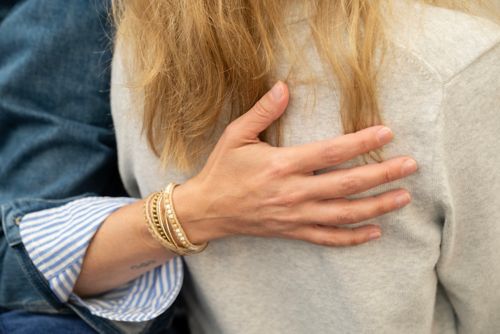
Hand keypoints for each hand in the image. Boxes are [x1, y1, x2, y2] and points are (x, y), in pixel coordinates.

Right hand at [175, 81, 416, 246]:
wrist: (207, 210)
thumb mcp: (237, 136)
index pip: (331, 152)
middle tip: (410, 166)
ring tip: (403, 197)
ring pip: (344, 214)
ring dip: (376, 206)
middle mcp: (293, 192)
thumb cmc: (222, 170)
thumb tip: (284, 87)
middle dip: (382, 174)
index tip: (386, 133)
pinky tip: (375, 232)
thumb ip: (263, 112)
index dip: (361, 142)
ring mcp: (295, 215)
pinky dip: (353, 238)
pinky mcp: (292, 231)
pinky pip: (328, 238)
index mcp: (282, 165)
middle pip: (346, 184)